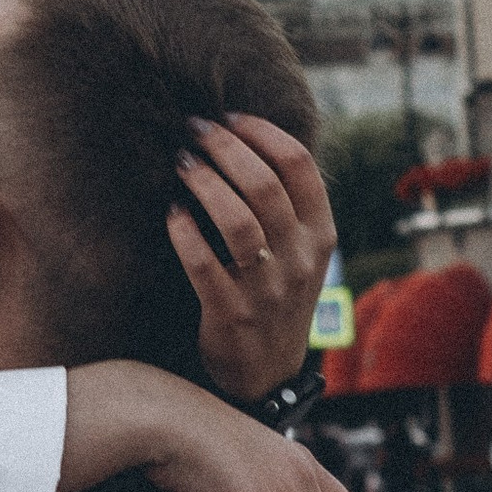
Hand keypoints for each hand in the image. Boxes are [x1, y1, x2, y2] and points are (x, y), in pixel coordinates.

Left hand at [172, 112, 335, 402]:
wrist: (267, 374)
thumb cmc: (276, 296)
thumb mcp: (302, 252)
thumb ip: (288, 205)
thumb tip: (248, 139)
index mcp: (320, 235)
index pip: (299, 165)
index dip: (261, 132)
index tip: (229, 116)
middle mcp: (300, 259)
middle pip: (264, 185)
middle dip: (224, 147)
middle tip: (194, 130)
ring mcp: (267, 289)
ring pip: (237, 221)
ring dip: (204, 182)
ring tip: (181, 162)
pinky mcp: (232, 315)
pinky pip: (204, 265)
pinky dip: (185, 233)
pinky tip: (171, 212)